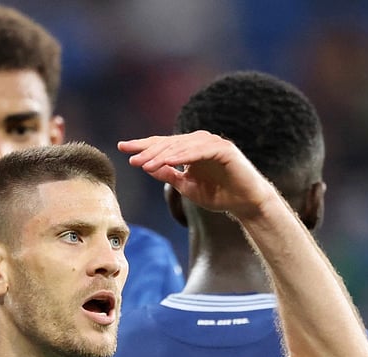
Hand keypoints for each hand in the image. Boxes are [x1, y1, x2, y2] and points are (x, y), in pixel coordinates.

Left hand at [117, 131, 278, 220]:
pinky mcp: (224, 150)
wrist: (245, 203)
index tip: (122, 147)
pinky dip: (181, 156)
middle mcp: (200, 142)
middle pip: (169, 143)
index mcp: (189, 149)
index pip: (162, 145)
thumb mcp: (186, 186)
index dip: (142, 145)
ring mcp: (212, 144)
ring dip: (162, 155)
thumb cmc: (218, 194)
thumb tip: (147, 166)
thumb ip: (168, 174)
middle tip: (130, 157)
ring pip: (181, 146)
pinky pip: (198, 151)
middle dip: (148, 150)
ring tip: (143, 164)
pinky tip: (167, 162)